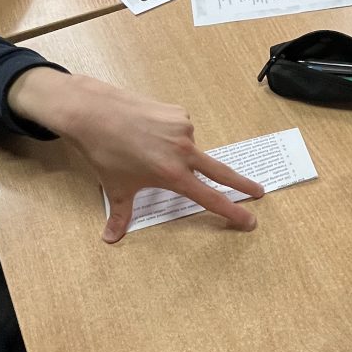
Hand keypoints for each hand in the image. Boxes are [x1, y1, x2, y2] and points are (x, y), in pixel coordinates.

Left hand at [6, 70, 264, 242]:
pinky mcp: (177, 112)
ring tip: (146, 148)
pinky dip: (171, 134)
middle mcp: (184, 151)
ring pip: (189, 148)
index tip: (250, 221)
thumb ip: (120, 215)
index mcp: (173, 174)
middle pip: (222, 171)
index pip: (210, 198)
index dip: (232, 212)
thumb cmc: (104, 152)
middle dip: (242, 184)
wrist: (92, 111)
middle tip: (259, 192)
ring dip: (178, 153)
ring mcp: (183, 128)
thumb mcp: (115, 187)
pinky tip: (149, 131)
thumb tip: (110, 239)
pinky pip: (180, 128)